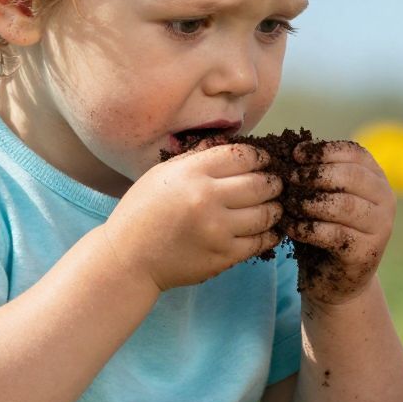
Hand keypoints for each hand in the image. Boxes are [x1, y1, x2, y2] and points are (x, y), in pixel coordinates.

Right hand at [108, 143, 282, 292]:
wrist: (127, 258)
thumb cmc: (142, 212)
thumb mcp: (162, 173)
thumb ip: (198, 157)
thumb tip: (231, 143)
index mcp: (192, 173)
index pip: (243, 156)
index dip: (260, 157)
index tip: (263, 161)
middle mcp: (207, 198)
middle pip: (261, 183)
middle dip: (273, 182)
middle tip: (274, 184)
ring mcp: (217, 229)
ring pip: (267, 213)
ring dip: (275, 208)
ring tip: (273, 206)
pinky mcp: (223, 255)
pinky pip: (260, 241)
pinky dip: (270, 234)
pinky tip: (268, 230)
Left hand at [289, 140, 393, 304]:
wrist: (337, 279)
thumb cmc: (326, 230)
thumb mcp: (324, 196)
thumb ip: (316, 174)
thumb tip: (290, 147)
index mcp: (377, 179)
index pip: (355, 153)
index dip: (324, 151)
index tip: (296, 155)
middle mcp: (386, 200)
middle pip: (351, 176)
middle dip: (316, 175)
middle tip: (289, 179)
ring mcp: (381, 227)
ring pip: (344, 205)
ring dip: (310, 202)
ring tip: (289, 204)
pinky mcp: (367, 252)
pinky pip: (334, 234)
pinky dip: (307, 228)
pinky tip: (291, 227)